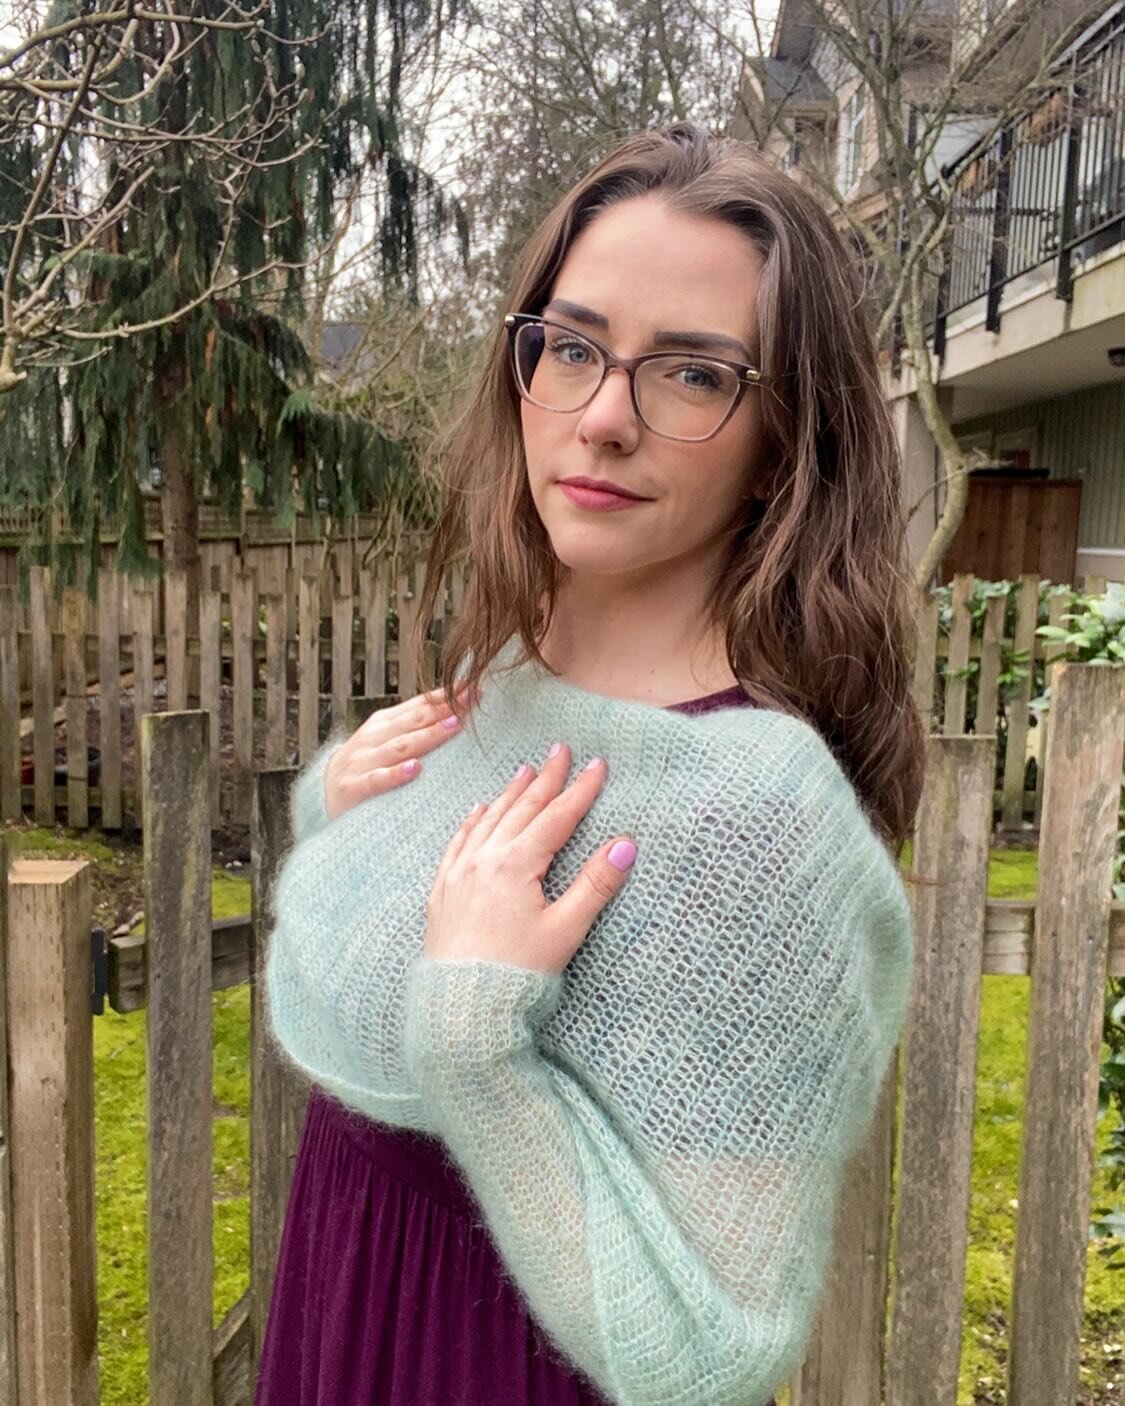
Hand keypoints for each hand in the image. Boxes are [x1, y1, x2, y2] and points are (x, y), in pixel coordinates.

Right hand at [324, 683, 477, 820]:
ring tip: (453, 725)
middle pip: (414, 721)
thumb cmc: (365, 768)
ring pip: (400, 746)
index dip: (447, 696)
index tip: (474, 687)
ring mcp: (362, 761)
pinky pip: (377, 780)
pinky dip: (395, 774)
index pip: (420, 705)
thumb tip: (457, 712)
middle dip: (445, 709)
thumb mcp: (387, 742)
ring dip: (428, 735)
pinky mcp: (353, 787)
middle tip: (471, 699)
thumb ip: (415, 729)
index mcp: (384, 723)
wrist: (321, 795)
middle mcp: (373, 737)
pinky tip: (415, 768)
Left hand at [423, 743, 637, 974]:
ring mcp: (459, 874)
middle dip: (545, 779)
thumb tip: (626, 844)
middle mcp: (484, 860)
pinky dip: (471, 822)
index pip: (556, 817)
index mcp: (517, 865)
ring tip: (525, 771)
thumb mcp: (565, 930)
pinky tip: (477, 811)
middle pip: (521, 809)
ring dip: (509, 794)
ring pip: (488, 821)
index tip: (597, 764)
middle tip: (560, 750)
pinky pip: (457, 844)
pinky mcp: (442, 893)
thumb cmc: (516, 974)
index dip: (579, 790)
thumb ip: (596, 884)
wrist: (459, 1009)